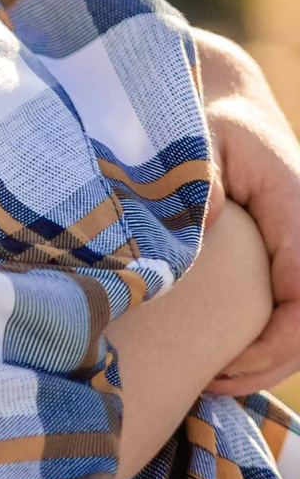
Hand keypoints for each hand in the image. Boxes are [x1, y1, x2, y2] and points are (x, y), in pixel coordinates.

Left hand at [195, 30, 299, 395]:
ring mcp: (293, 240)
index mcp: (293, 205)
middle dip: (267, 359)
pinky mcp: (277, 247)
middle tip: (211, 385)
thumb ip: (195, 181)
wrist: (213, 94)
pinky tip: (218, 354)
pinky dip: (256, 332)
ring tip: (211, 379)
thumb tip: (208, 221)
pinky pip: (282, 300)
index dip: (275, 339)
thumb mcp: (188, 140)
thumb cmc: (193, 115)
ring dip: (263, 352)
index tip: (228, 365)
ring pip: (297, 314)